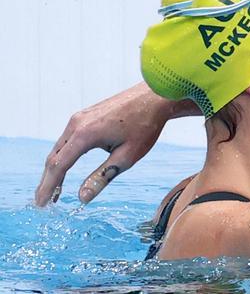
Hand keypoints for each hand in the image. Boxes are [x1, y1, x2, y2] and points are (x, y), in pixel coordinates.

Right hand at [34, 82, 197, 205]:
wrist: (155, 97)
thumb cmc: (145, 126)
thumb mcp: (127, 156)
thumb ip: (102, 177)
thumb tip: (82, 198)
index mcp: (85, 134)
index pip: (59, 166)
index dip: (48, 187)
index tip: (41, 205)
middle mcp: (76, 123)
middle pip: (55, 157)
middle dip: (48, 181)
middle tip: (42, 203)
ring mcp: (79, 117)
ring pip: (60, 147)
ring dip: (55, 169)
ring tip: (54, 191)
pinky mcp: (85, 115)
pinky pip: (68, 139)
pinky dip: (64, 156)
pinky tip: (66, 167)